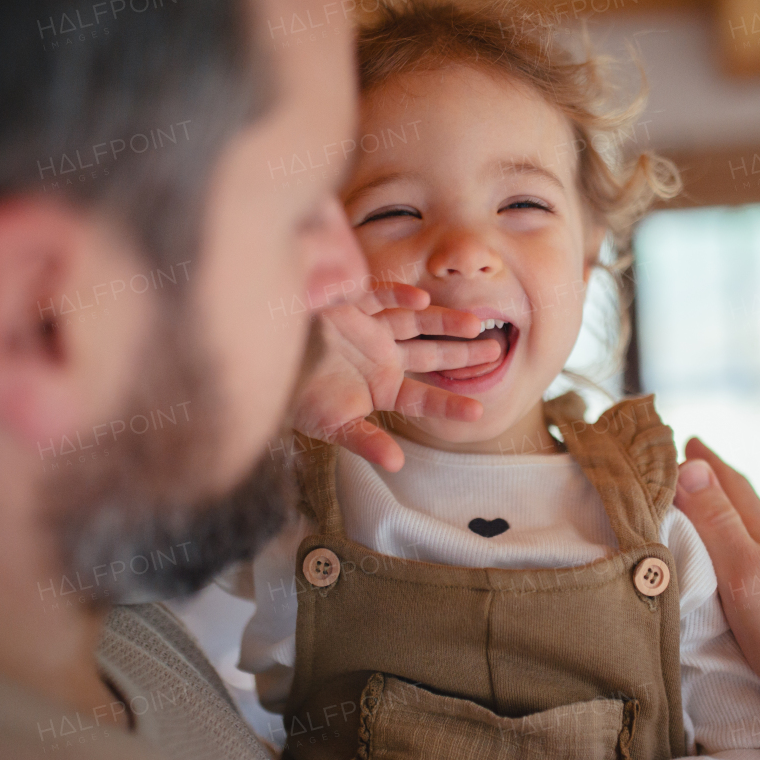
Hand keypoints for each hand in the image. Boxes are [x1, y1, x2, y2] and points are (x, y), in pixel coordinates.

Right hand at [290, 282, 498, 470]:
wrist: (261, 364)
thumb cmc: (297, 400)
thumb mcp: (332, 425)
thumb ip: (365, 441)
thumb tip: (396, 463)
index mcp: (381, 388)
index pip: (423, 398)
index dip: (449, 404)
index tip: (479, 411)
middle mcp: (381, 357)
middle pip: (431, 353)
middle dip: (463, 353)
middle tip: (498, 352)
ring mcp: (369, 329)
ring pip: (415, 322)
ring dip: (444, 323)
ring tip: (478, 325)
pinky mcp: (351, 304)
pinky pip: (381, 296)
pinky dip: (399, 295)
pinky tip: (421, 299)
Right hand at [672, 438, 759, 759]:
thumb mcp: (749, 573)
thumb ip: (719, 524)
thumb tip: (690, 463)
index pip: (734, 490)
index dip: (708, 464)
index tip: (688, 439)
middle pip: (747, 518)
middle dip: (717, 495)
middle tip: (692, 474)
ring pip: (755, 555)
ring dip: (728, 537)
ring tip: (708, 531)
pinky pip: (759, 591)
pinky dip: (738, 579)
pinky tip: (737, 592)